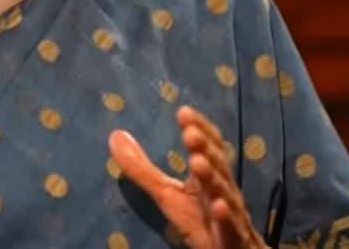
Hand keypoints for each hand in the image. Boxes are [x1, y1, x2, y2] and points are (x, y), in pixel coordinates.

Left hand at [108, 105, 268, 248]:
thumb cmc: (202, 221)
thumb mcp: (167, 194)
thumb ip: (142, 168)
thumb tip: (115, 135)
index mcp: (209, 177)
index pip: (210, 148)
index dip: (200, 129)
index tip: (184, 112)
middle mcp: (223, 192)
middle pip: (217, 167)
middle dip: (204, 148)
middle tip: (189, 132)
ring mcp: (231, 217)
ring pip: (225, 195)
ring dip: (213, 177)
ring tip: (198, 161)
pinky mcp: (233, 241)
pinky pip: (231, 230)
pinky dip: (226, 218)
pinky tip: (217, 206)